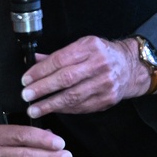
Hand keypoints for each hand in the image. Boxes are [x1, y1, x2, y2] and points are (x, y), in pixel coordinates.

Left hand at [20, 36, 149, 118]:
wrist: (130, 67)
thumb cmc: (102, 55)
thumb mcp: (82, 46)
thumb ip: (58, 55)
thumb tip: (34, 60)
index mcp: (90, 47)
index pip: (60, 60)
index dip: (41, 71)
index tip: (26, 79)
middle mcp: (99, 64)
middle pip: (66, 79)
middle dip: (43, 89)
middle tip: (26, 95)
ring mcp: (105, 83)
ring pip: (73, 96)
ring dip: (50, 104)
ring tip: (35, 109)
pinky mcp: (107, 99)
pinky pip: (81, 107)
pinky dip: (64, 110)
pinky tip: (53, 110)